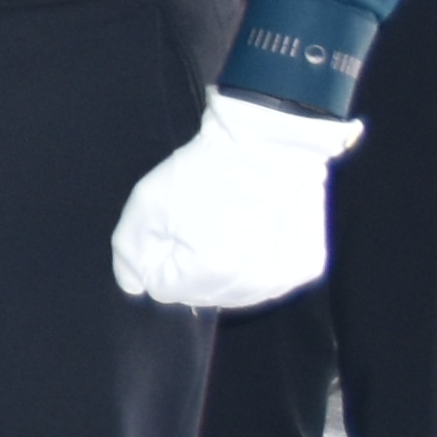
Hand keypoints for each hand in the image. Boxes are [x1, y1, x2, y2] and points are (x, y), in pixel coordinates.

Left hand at [110, 95, 355, 309]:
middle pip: (199, 296)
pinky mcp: (306, 266)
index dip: (157, 255)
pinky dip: (254, 265)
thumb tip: (134, 286)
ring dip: (222, 271)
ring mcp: (285, 278)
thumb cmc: (206, 168)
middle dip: (188, 267)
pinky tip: (254, 233)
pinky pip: (266, 282)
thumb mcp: (147, 203)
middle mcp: (254, 285)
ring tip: (227, 227)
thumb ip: (130, 252)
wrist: (269, 139)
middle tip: (199, 223)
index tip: (171, 225)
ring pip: (233, 294)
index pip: (162, 288)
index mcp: (212, 271)